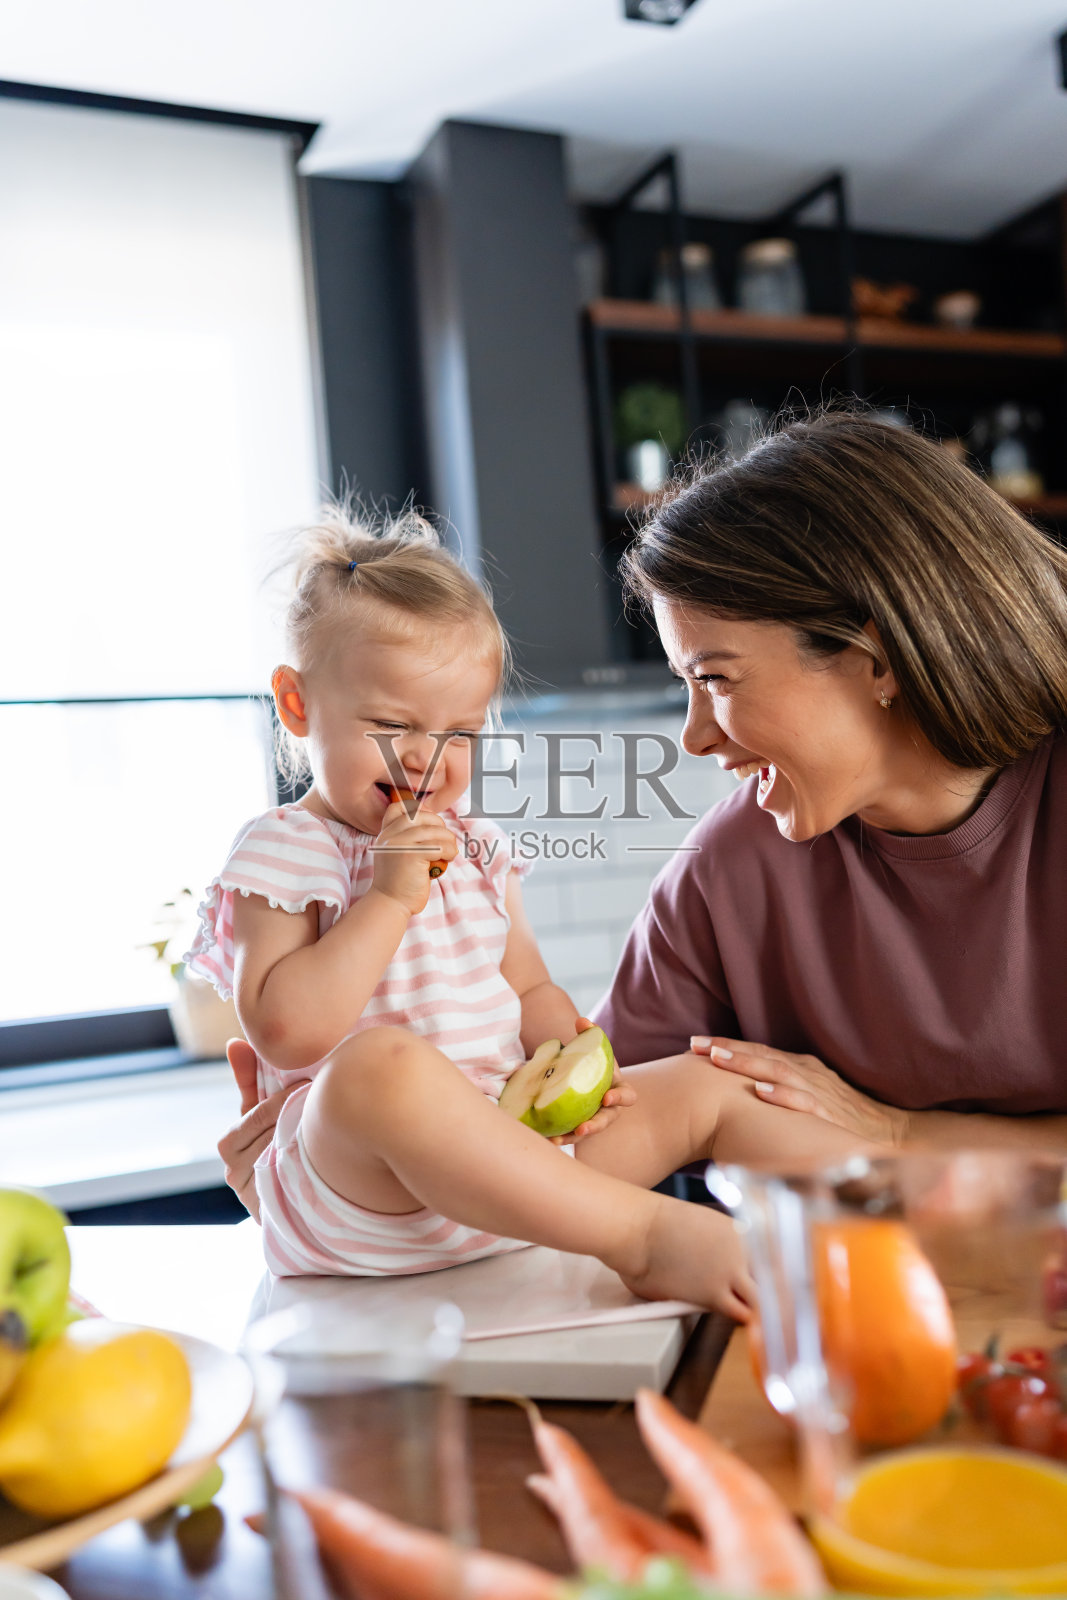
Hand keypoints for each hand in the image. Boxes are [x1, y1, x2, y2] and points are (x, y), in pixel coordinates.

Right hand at [219, 1038, 309, 1221]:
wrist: (282, 1203)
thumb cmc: (269, 1145)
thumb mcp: (258, 1113)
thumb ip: (248, 1080)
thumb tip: (235, 1042)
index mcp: (229, 1143)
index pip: (258, 1112)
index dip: (285, 1099)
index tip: (308, 1085)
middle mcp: (235, 1170)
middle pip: (273, 1132)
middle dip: (299, 1114)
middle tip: (325, 1099)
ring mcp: (252, 1192)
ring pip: (285, 1153)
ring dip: (309, 1136)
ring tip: (330, 1123)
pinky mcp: (271, 1208)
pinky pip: (293, 1178)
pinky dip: (309, 1163)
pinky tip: (324, 1153)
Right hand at [372, 798, 457, 915]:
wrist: (390, 903)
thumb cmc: (399, 881)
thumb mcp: (395, 853)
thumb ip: (406, 837)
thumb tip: (433, 823)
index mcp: (386, 833)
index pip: (398, 807)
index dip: (418, 810)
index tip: (430, 825)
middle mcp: (391, 835)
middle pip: (423, 816)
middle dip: (440, 827)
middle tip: (444, 842)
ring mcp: (400, 843)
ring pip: (436, 831)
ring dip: (449, 842)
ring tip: (448, 853)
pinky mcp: (412, 855)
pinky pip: (441, 846)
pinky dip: (450, 852)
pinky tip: (447, 860)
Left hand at [549, 1018, 636, 1144]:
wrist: (582, 1076)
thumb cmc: (593, 1063)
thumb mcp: (594, 1049)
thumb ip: (589, 1035)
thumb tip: (581, 1021)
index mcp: (618, 1089)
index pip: (627, 1096)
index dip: (620, 1098)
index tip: (607, 1097)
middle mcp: (608, 1108)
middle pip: (606, 1120)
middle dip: (595, 1126)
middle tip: (583, 1128)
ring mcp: (594, 1120)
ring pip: (586, 1132)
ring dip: (573, 1138)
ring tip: (559, 1140)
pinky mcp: (578, 1127)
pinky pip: (570, 1135)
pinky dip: (559, 1137)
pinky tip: (546, 1138)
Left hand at [689, 1034, 908, 1146]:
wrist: (891, 1132)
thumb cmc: (844, 1117)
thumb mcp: (809, 1096)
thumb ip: (781, 1090)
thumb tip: (741, 1093)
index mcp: (800, 1068)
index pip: (758, 1051)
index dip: (726, 1045)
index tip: (694, 1045)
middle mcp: (807, 1073)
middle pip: (762, 1054)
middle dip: (727, 1048)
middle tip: (695, 1045)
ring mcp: (819, 1091)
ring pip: (778, 1071)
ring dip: (747, 1064)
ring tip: (719, 1059)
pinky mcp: (830, 1113)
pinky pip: (804, 1102)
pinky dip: (783, 1095)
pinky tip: (761, 1092)